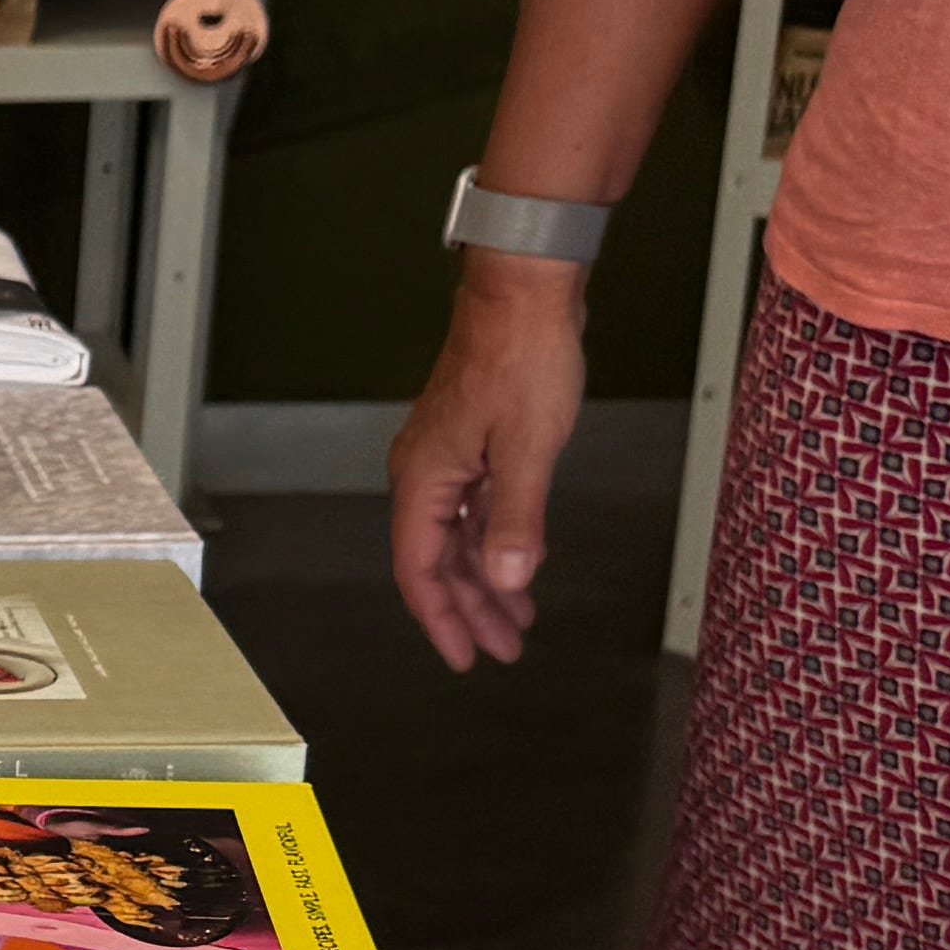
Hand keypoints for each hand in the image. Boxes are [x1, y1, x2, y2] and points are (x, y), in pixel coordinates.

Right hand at [388, 253, 591, 669]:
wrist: (524, 294)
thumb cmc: (521, 357)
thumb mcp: (527, 449)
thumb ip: (516, 520)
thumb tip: (508, 578)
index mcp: (425, 480)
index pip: (421, 569)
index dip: (443, 618)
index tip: (466, 656)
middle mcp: (424, 472)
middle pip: (438, 559)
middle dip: (470, 607)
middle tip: (504, 647)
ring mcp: (447, 456)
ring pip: (457, 535)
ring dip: (485, 576)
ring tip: (517, 614)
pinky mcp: (471, 440)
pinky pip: (473, 507)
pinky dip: (494, 539)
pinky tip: (518, 557)